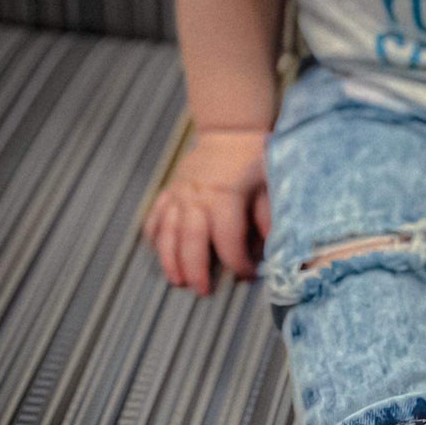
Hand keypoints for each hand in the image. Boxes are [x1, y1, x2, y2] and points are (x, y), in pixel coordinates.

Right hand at [143, 129, 271, 296]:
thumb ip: (268, 217)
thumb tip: (270, 249)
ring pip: (167, 233)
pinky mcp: (169, 191)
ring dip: (170, 260)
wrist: (229, 132)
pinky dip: (154, 237)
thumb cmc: (254, 160)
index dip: (238, 262)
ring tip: (177, 282)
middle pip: (191, 241)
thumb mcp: (271, 184)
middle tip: (203, 292)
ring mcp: (179, 194)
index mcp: (226, 195)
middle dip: (196, 270)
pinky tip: (159, 253)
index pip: (229, 239)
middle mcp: (197, 197)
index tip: (248, 275)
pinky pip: (155, 217)